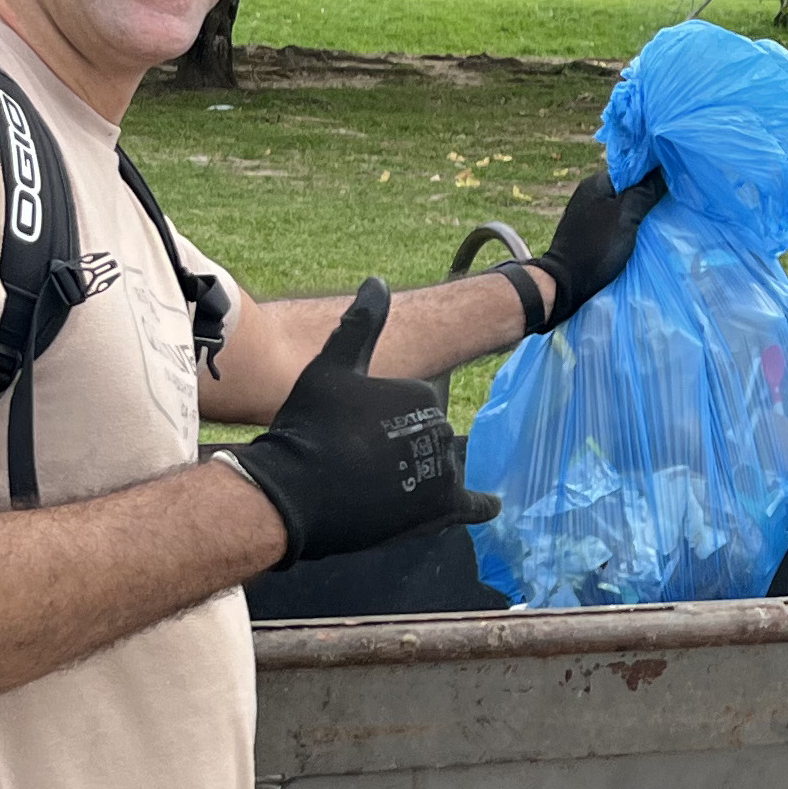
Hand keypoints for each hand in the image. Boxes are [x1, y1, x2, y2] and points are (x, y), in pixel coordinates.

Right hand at [218, 280, 497, 564]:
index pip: (416, 405)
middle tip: (363, 461)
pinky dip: (482, 505)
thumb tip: (378, 280)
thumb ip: (360, 324)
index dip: (385, 419)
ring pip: (443, 468)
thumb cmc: (310, 425)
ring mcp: (443, 469)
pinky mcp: (441, 508)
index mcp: (421, 392)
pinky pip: (474, 505)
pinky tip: (490, 505)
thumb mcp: (331, 366)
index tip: (355, 430)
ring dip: (428, 475)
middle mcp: (440, 427)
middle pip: (431, 438)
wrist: (297, 489)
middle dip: (407, 447)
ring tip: (393, 484)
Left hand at [520, 164, 664, 331]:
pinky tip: (642, 232)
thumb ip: (646, 191)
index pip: (631, 167)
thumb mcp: (626, 216)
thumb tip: (666, 169)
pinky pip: (615, 221)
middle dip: (648, 193)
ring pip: (621, 205)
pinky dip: (628, 224)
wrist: (566, 283)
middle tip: (671, 200)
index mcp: (596, 182)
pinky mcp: (589, 231)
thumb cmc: (596, 246)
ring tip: (661, 216)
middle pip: (627, 187)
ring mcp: (587, 213)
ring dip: (639, 211)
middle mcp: (590, 193)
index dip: (652, 172)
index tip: (673, 180)